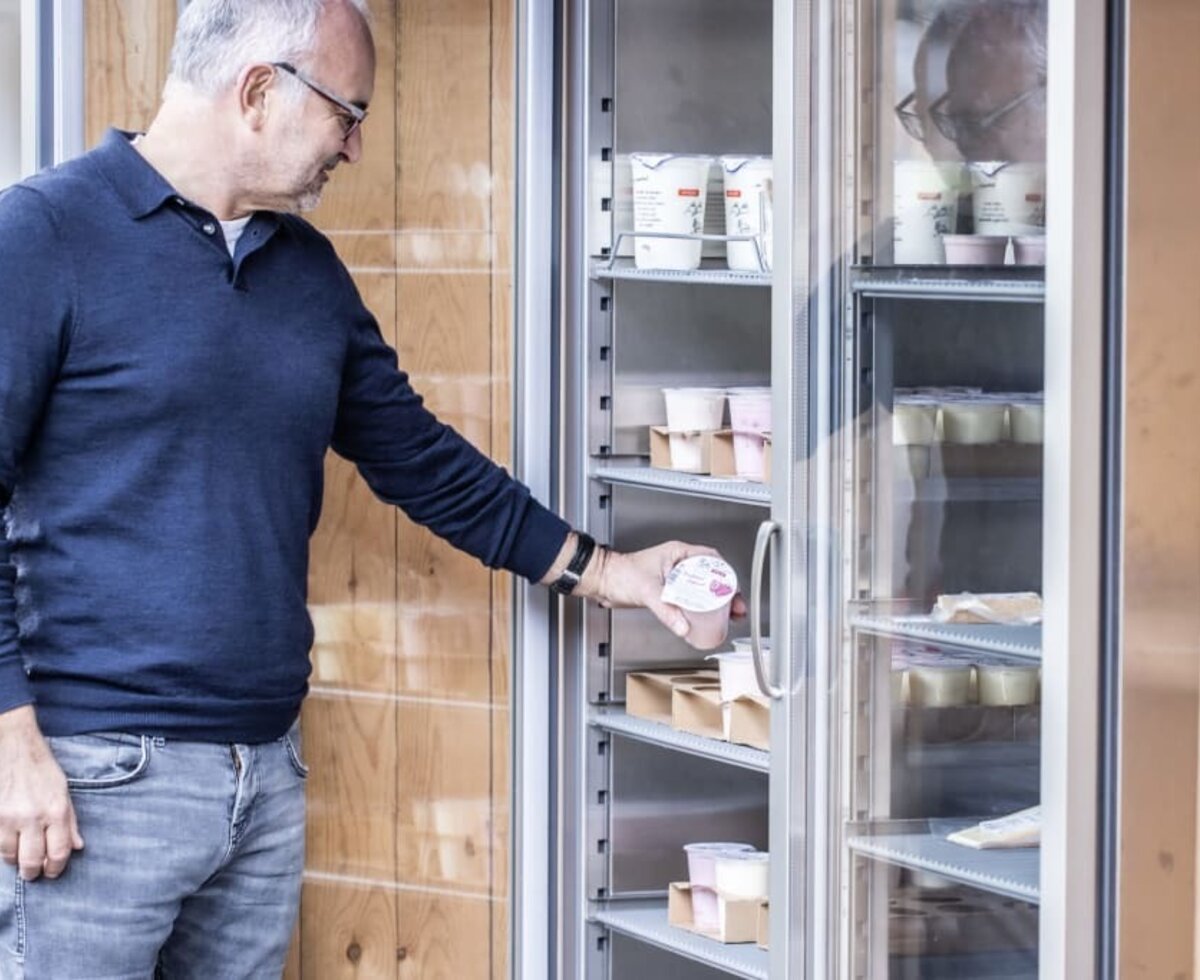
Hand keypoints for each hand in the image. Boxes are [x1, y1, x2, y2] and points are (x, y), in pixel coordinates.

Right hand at [0, 705, 83, 879]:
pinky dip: (4, 849)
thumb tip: (77, 847)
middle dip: (34, 872)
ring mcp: (9, 818)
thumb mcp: (63, 791)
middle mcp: (33, 817)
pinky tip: (10, 844)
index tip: (53, 872)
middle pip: (33, 861)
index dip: (56, 868)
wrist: (14, 747)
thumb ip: (70, 821)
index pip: (59, 852)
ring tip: (22, 855)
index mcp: (56, 810)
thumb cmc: (41, 768)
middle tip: (34, 873)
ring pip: (11, 856)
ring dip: (17, 860)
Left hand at [584, 541, 746, 646]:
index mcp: (677, 553)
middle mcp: (678, 563)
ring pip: (701, 588)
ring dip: (714, 601)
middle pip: (709, 576)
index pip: (710, 559)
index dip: (724, 573)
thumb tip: (682, 625)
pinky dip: (699, 607)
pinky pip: (689, 598)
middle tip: (735, 606)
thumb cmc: (619, 574)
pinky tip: (705, 617)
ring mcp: (673, 577)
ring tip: (728, 614)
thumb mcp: (647, 590)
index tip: (732, 587)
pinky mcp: (667, 590)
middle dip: (725, 591)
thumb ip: (665, 610)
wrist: (603, 582)